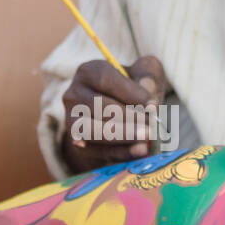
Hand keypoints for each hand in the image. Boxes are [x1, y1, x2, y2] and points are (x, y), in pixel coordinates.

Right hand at [61, 55, 168, 172]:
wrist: (121, 113)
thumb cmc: (134, 88)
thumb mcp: (144, 74)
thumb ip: (148, 79)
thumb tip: (150, 105)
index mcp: (89, 71)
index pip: (106, 80)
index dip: (131, 94)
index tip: (153, 105)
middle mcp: (74, 94)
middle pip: (99, 106)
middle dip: (129, 117)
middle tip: (152, 125)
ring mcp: (71, 120)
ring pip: (94, 130)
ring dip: (123, 136)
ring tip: (147, 138)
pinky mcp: (78, 144)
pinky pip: (98, 151)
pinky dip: (121, 152)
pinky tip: (140, 151)